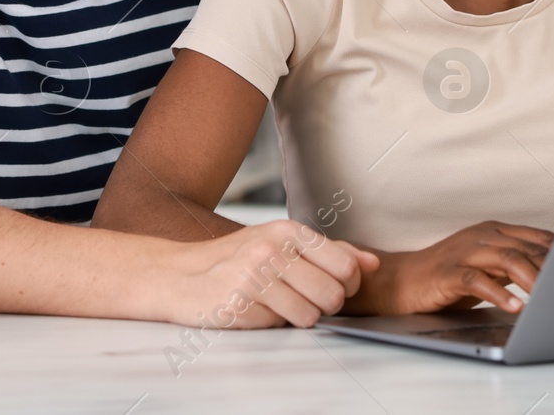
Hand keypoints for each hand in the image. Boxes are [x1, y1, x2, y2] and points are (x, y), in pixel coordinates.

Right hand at [159, 220, 379, 328]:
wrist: (181, 277)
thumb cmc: (236, 261)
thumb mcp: (281, 245)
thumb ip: (330, 253)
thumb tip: (372, 262)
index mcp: (288, 231)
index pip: (346, 265)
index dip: (347, 285)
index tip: (330, 285)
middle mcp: (274, 248)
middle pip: (335, 293)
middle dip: (327, 305)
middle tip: (304, 299)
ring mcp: (257, 275)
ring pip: (313, 313)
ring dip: (301, 316)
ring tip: (279, 303)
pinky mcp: (243, 301)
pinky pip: (285, 323)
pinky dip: (278, 322)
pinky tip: (260, 309)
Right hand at [354, 221, 553, 315]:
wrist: (402, 281)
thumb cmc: (448, 277)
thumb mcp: (488, 267)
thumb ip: (516, 265)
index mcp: (495, 231)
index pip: (538, 238)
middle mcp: (482, 236)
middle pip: (528, 248)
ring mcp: (464, 252)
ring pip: (508, 259)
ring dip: (533, 281)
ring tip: (551, 300)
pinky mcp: (448, 272)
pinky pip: (477, 281)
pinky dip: (498, 293)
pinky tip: (514, 307)